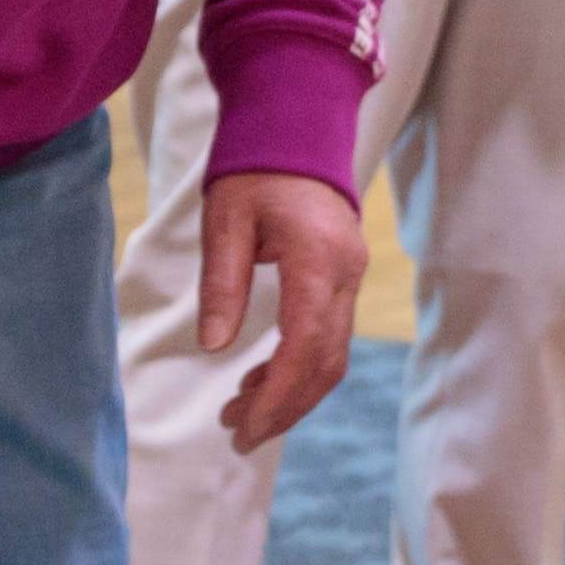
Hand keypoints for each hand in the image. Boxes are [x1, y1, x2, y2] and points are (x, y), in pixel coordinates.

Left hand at [200, 168, 365, 451]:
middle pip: (326, 362)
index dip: (277, 396)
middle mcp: (345, 275)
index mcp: (317, 261)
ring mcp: (351, 278)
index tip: (242, 428)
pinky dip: (299, 368)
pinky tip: (261, 380)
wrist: (297, 129)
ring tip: (240, 413)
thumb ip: (221, 284)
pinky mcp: (344, 280)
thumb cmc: (255, 169)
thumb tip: (213, 347)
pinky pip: (329, 337)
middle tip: (237, 435)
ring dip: (292, 393)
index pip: (305, 346)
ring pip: (332, 356)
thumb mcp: (225, 221)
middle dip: (285, 407)